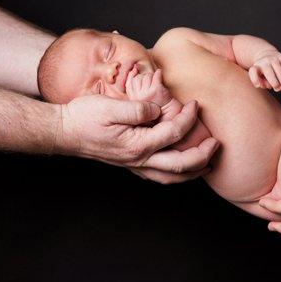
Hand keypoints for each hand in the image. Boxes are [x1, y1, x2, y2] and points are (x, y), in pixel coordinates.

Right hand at [55, 94, 219, 183]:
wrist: (64, 131)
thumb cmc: (84, 117)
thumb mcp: (110, 106)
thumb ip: (138, 109)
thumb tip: (157, 110)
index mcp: (137, 144)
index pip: (174, 133)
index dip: (189, 118)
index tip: (195, 105)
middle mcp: (139, 160)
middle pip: (180, 165)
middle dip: (202, 155)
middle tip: (216, 143)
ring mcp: (135, 165)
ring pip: (170, 177)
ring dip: (192, 172)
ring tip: (207, 163)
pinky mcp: (131, 163)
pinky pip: (159, 176)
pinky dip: (176, 174)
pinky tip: (181, 167)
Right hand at [125, 67, 171, 106]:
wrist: (169, 111)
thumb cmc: (155, 103)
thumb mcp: (141, 96)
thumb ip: (135, 84)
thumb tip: (135, 67)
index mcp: (133, 100)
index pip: (129, 83)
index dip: (132, 75)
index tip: (135, 70)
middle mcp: (138, 98)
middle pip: (138, 78)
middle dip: (144, 77)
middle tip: (151, 83)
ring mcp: (147, 94)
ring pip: (146, 76)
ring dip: (152, 76)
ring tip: (157, 83)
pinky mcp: (156, 91)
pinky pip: (156, 76)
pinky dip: (158, 73)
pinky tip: (159, 73)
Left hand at [248, 49, 280, 91]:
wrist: (265, 54)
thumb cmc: (262, 72)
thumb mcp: (259, 77)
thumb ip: (262, 83)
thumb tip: (268, 85)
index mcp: (256, 67)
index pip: (253, 72)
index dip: (255, 79)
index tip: (258, 85)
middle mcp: (264, 61)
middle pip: (268, 71)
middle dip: (274, 81)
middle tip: (277, 89)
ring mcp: (273, 58)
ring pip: (278, 68)